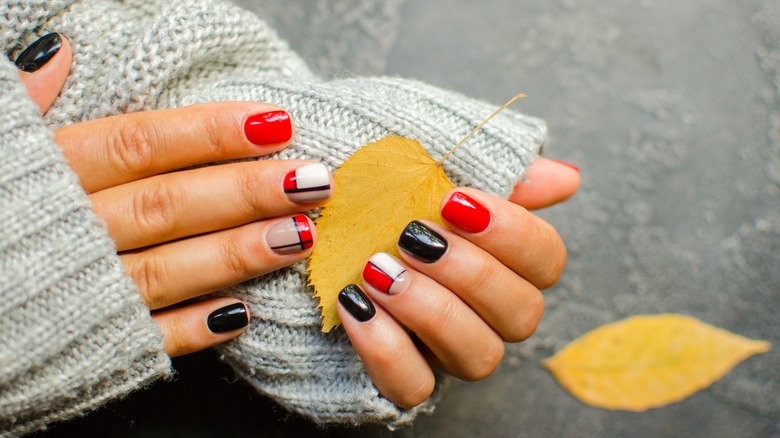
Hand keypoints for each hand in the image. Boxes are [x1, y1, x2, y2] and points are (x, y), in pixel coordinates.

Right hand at [18, 33, 332, 356]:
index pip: (139, 145)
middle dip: (243, 192)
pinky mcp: (89, 344)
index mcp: (48, 176)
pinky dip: (190, 328)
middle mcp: (71, 232)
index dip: (209, 133)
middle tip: (311, 180)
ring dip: (236, 254)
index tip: (275, 123)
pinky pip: (144, 339)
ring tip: (301, 236)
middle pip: (167, 205)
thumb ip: (27, 102)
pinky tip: (242, 313)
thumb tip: (62, 46)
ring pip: (166, 270)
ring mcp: (83, 292)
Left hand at [337, 158, 578, 406]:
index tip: (454, 200)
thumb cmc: (383, 197)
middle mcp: (486, 314)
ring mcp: (447, 351)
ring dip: (431, 310)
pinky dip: (385, 348)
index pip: (547, 261)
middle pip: (522, 314)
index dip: (512, 233)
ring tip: (380, 270)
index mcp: (503, 264)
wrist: (311, 230)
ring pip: (479, 357)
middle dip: (470, 272)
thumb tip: (565, 177)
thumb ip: (500, 175)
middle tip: (413, 236)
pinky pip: (413, 387)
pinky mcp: (402, 378)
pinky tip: (356, 304)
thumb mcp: (432, 170)